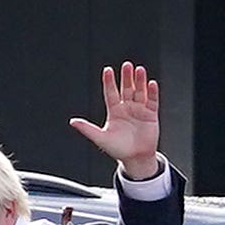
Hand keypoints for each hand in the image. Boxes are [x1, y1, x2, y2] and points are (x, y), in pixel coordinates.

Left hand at [69, 62, 159, 180]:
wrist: (135, 159)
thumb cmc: (118, 149)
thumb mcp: (100, 138)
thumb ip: (87, 128)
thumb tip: (72, 122)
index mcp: (114, 111)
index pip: (110, 93)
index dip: (109, 82)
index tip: (107, 70)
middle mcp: (127, 108)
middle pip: (126, 88)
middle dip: (126, 77)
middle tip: (127, 65)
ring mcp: (139, 110)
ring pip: (139, 92)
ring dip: (139, 81)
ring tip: (139, 70)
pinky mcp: (151, 115)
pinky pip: (152, 101)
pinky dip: (152, 92)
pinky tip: (151, 83)